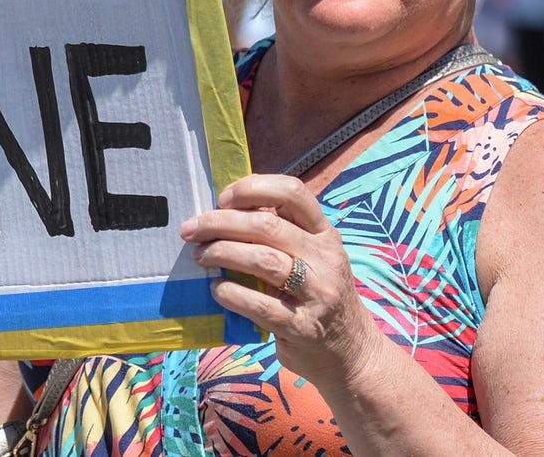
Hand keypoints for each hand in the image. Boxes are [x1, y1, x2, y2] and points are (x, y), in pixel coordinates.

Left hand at [180, 174, 383, 388]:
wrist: (352, 355)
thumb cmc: (318, 297)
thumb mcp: (313, 259)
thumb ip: (282, 235)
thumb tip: (223, 212)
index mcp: (325, 235)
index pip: (293, 193)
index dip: (253, 187)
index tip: (222, 198)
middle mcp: (326, 259)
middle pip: (268, 225)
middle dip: (220, 222)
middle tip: (191, 230)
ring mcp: (318, 294)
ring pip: (263, 260)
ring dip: (222, 253)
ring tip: (200, 256)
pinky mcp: (303, 327)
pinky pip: (259, 304)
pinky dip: (231, 293)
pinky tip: (217, 290)